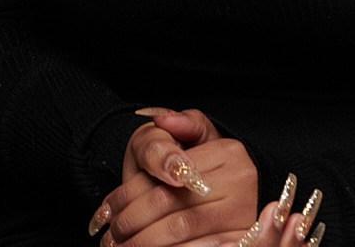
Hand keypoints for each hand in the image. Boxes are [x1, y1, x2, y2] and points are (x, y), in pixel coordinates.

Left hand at [84, 110, 320, 246]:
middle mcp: (243, 182)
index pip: (169, 176)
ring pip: (183, 229)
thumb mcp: (171, 135)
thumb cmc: (178, 159)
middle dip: (136, 223)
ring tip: (122, 246)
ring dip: (147, 242)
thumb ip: (172, 125)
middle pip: (174, 205)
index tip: (109, 212)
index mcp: (229, 152)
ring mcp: (245, 214)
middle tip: (111, 236)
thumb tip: (165, 121)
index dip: (133, 196)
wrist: (196, 183)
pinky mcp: (240, 238)